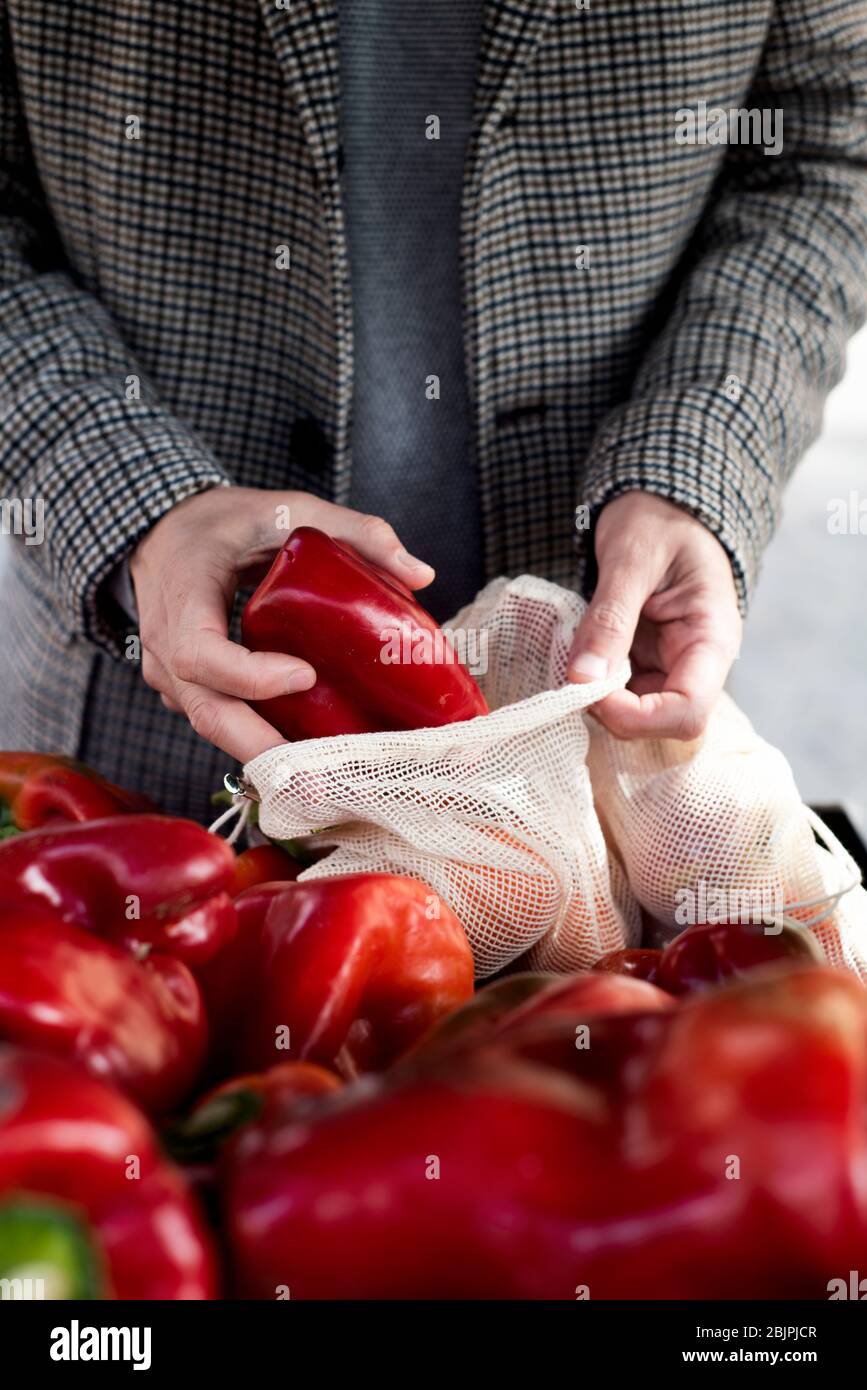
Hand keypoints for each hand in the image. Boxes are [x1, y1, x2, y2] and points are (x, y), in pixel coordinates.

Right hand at [130, 488, 434, 763]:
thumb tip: (421, 575)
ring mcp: (169, 677)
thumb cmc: (224, 522)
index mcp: (183, 596)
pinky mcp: (187, 692)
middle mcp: (166, 648)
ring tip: (325, 780)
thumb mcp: (287, 508)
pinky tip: (307, 757)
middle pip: (207, 713)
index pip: (200, 653)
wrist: (161, 534)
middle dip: (264, 749)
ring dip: (266, 755)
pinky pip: (219, 723)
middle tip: (323, 777)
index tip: (306, 675)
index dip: (250, 676)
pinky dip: (258, 741)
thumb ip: (353, 531)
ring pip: (213, 727)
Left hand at [568, 492, 740, 739]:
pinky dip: (593, 685)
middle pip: (662, 723)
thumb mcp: (631, 559)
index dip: (639, 717)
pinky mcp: (647, 663)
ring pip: (637, 715)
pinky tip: (579, 657)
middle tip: (573, 675)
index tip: (590, 691)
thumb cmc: (657, 519)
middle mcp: (697, 663)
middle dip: (613, 711)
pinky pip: (620, 693)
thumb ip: (609, 619)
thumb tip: (582, 680)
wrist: (659, 502)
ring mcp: (671, 666)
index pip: (689, 710)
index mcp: (712, 638)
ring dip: (599, 700)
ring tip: (575, 657)